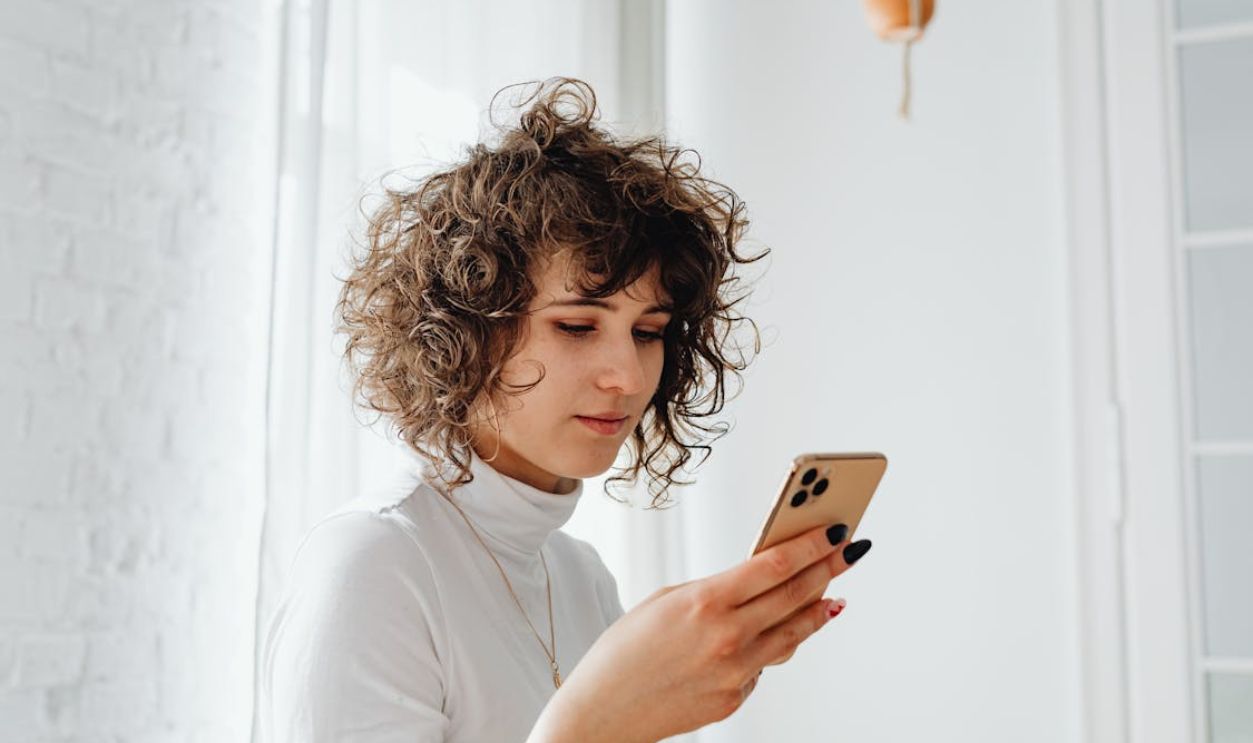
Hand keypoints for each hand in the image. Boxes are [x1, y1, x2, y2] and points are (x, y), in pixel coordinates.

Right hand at [530, 522, 869, 742]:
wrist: (602, 711)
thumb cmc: (624, 650)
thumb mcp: (666, 601)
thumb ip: (716, 590)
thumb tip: (759, 581)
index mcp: (706, 602)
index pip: (774, 566)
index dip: (811, 546)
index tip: (834, 531)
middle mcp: (727, 637)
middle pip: (794, 595)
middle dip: (827, 570)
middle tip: (849, 552)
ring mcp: (735, 672)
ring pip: (792, 634)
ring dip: (818, 611)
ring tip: (833, 595)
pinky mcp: (735, 698)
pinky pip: (763, 664)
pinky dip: (772, 646)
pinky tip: (778, 633)